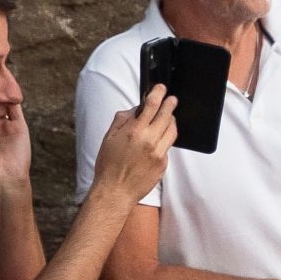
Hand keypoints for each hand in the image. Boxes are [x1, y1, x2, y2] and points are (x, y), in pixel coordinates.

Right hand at [91, 85, 175, 201]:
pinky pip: (168, 146)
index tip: (161, 88)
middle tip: (172, 99)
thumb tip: (136, 109)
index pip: (151, 105)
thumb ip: (123, 120)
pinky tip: (158, 140)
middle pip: (167, 115)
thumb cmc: (108, 165)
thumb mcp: (109, 138)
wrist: (115, 191)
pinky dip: (164, 140)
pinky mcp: (163, 164)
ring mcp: (159, 153)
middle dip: (170, 104)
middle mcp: (149, 140)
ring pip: (172, 130)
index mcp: (134, 131)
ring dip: (171, 121)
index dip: (158, 93)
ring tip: (168, 117)